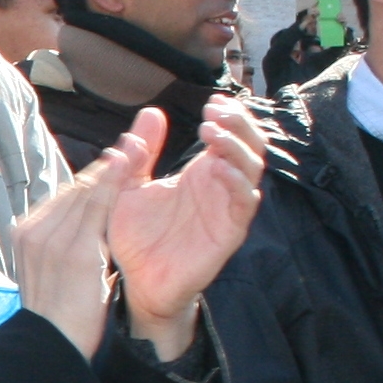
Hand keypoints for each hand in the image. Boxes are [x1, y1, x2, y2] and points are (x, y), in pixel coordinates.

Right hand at [9, 112, 142, 360]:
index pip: (67, 197)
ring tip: (139, 143)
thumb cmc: (60, 318)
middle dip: (109, 165)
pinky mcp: (74, 251)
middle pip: (77, 189)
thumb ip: (67, 244)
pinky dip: (116, 183)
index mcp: (28, 234)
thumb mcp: (56, 272)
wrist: (50, 349)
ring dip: (116, 166)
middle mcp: (34, 230)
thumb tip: (90, 225)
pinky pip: (98, 208)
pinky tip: (132, 165)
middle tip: (136, 140)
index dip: (96, 177)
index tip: (119, 158)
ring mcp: (51, 240)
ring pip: (88, 192)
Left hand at [105, 96, 267, 355]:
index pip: (229, 134)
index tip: (214, 101)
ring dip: (237, 147)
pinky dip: (237, 182)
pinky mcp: (229, 231)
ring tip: (212, 133)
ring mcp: (227, 207)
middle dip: (238, 124)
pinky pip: (245, 203)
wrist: (138, 282)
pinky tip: (219, 168)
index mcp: (201, 171)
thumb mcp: (130, 187)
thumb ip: (141, 153)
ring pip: (252, 168)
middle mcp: (220, 185)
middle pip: (249, 144)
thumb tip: (151, 112)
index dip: (229, 115)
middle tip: (216, 112)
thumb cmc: (137, 236)